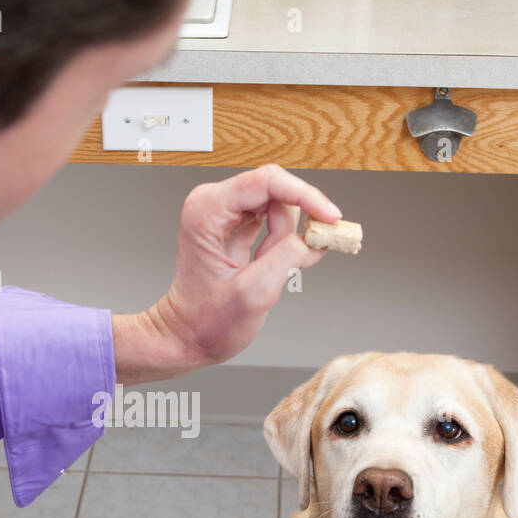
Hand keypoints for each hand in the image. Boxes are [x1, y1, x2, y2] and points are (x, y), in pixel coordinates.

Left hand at [113, 164, 340, 384]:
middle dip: (292, 227)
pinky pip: (275, 218)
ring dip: (286, 238)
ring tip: (268, 270)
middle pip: (276, 191)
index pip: (268, 181)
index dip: (306, 195)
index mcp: (207, 210)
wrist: (186, 336)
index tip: (331, 219)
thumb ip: (288, 258)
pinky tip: (270, 263)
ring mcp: (224, 211)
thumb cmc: (206, 322)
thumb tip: (318, 237)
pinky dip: (284, 241)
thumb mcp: (253, 294)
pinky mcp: (236, 223)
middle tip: (294, 260)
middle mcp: (213, 203)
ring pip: (279, 205)